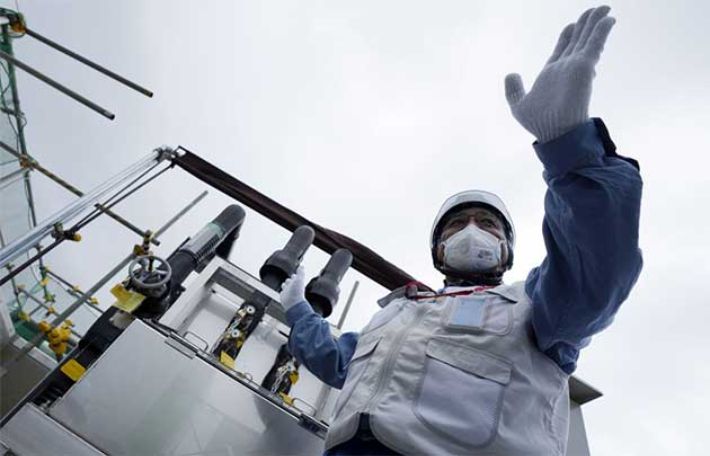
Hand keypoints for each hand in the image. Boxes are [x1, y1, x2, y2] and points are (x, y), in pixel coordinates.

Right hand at [280, 265, 305, 310]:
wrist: (292, 302)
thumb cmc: (297, 291)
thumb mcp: (299, 279)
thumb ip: (300, 272)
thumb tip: (302, 266)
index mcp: (297, 282)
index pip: (295, 276)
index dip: (295, 275)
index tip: (296, 273)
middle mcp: (292, 286)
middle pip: (290, 281)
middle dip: (289, 280)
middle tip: (290, 278)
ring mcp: (288, 291)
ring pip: (285, 286)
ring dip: (285, 285)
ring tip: (286, 284)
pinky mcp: (283, 296)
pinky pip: (282, 292)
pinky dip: (282, 291)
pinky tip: (282, 291)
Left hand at [505, 6, 615, 141]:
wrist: (554, 132)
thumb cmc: (539, 124)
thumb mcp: (518, 104)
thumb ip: (513, 89)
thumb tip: (511, 74)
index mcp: (552, 73)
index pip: (562, 48)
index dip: (568, 35)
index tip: (572, 24)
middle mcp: (566, 67)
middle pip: (577, 39)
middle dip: (585, 24)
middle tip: (593, 11)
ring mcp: (576, 66)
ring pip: (587, 38)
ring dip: (596, 22)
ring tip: (604, 8)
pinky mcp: (585, 67)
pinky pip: (595, 44)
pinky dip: (601, 31)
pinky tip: (608, 19)